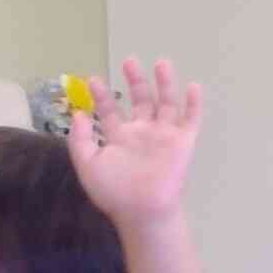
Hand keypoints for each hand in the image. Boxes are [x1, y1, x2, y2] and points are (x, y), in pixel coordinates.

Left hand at [69, 56, 201, 227]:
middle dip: (135, 80)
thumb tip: (78, 114)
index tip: (92, 79)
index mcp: (119, 137)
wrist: (141, 211)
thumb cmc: (114, 192)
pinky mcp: (182, 142)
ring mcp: (163, 136)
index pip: (110, 110)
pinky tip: (193, 86)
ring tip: (161, 63)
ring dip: (164, 84)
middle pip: (141, 100)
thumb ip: (80, 140)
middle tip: (129, 61)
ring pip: (166, 103)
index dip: (102, 95)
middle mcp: (142, 132)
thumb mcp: (88, 165)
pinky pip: (190, 120)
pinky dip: (194, 104)